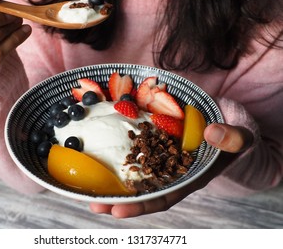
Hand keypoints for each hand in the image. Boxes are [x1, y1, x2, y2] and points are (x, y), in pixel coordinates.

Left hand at [89, 123, 252, 217]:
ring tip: (90, 185)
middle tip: (93, 203)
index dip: (141, 206)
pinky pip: (139, 147)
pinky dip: (122, 150)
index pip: (164, 197)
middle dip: (119, 199)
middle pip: (143, 189)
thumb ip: (231, 138)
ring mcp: (163, 154)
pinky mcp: (158, 139)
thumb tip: (212, 132)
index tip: (117, 211)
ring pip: (137, 170)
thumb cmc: (236, 135)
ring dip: (114, 178)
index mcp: (189, 178)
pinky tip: (104, 150)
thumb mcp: (241, 138)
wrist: (229, 119)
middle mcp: (172, 170)